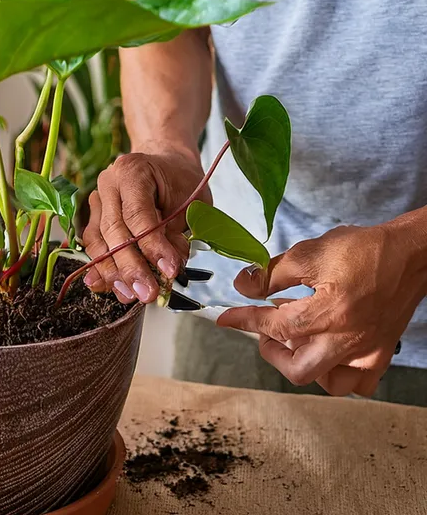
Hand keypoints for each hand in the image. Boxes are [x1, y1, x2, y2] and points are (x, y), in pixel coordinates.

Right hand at [82, 147, 209, 303]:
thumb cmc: (179, 181)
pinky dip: (101, 268)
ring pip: (98, 242)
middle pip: (114, 231)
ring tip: (132, 295)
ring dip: (113, 273)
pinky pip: (93, 246)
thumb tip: (167, 268)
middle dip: (131, 267)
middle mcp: (107, 184)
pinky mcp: (93, 218)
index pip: (138, 214)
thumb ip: (175, 233)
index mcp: (132, 170)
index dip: (152, 246)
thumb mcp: (189, 202)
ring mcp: (96, 201)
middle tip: (148, 292)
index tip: (169, 270)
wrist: (164, 164)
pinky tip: (108, 287)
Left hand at [219, 221, 426, 395]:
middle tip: (265, 330)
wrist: (410, 255)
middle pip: (298, 370)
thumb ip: (272, 274)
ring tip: (296, 337)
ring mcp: (368, 353)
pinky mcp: (382, 354)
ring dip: (304, 364)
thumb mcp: (310, 253)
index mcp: (330, 313)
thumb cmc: (363, 250)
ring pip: (327, 382)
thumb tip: (243, 286)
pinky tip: (325, 350)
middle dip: (273, 352)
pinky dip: (335, 373)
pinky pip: (356, 383)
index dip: (245, 321)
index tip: (226, 318)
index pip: (275, 327)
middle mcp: (349, 341)